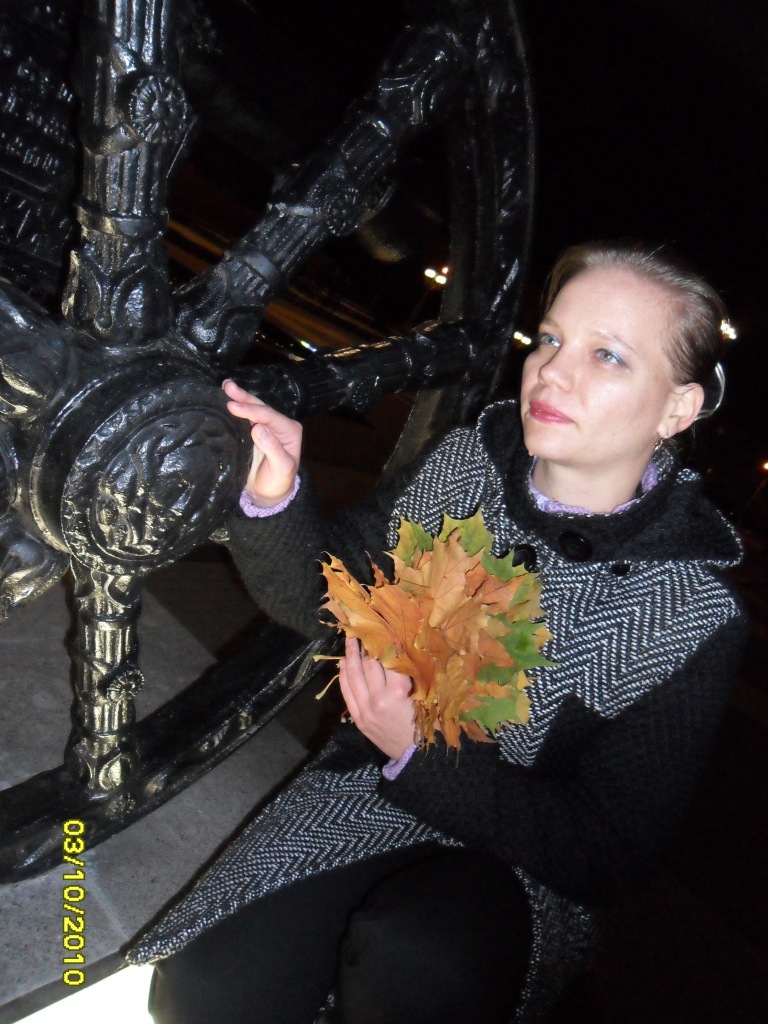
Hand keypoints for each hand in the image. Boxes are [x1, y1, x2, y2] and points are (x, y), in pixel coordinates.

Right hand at [223, 379, 301, 505]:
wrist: (269, 493)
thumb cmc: (278, 481)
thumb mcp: (281, 468)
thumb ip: (273, 448)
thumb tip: (258, 428)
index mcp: (289, 430)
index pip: (269, 416)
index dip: (251, 410)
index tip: (233, 406)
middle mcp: (279, 425)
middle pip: (261, 408)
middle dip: (244, 397)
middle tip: (227, 386)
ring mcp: (266, 426)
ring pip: (253, 408)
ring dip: (239, 397)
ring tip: (225, 386)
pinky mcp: (254, 431)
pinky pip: (245, 417)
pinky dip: (236, 407)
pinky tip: (224, 398)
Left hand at [339, 637, 417, 759]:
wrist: (415, 757)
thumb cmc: (427, 725)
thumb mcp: (426, 697)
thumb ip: (414, 676)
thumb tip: (405, 649)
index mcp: (398, 693)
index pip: (388, 660)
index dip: (386, 642)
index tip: (383, 628)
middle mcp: (378, 699)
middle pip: (368, 665)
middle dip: (366, 644)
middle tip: (364, 628)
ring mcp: (365, 710)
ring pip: (353, 676)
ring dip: (351, 655)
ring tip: (350, 639)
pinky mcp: (358, 718)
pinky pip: (346, 692)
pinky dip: (344, 675)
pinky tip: (344, 662)